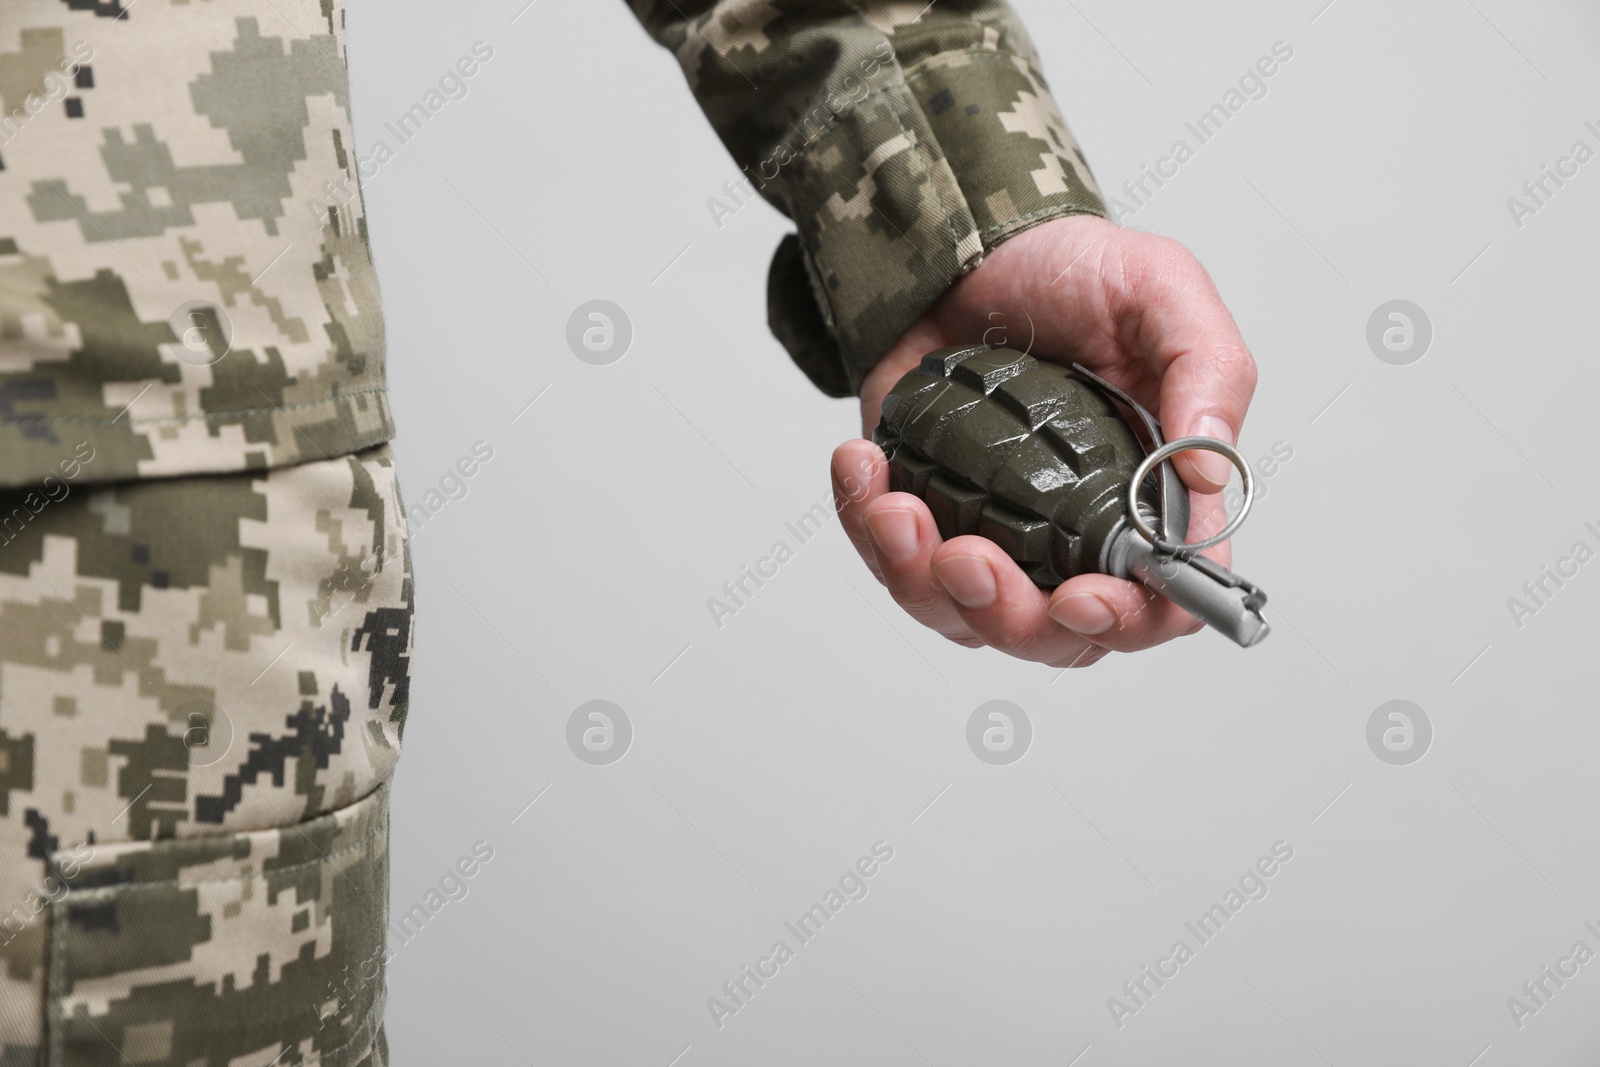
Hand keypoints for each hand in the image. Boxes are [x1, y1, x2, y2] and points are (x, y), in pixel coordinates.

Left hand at [832, 214, 1257, 667]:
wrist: (963, 242)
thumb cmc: (1070, 269)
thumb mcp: (1161, 291)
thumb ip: (1209, 373)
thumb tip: (1208, 477)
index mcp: (1149, 498)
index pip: (1160, 603)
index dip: (1128, 621)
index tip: (1081, 597)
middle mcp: (1074, 535)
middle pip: (1054, 637)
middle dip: (1005, 615)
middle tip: (965, 556)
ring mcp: (996, 533)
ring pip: (962, 617)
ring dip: (918, 578)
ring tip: (893, 504)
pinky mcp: (924, 515)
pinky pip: (891, 564)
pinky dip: (867, 528)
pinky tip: (860, 467)